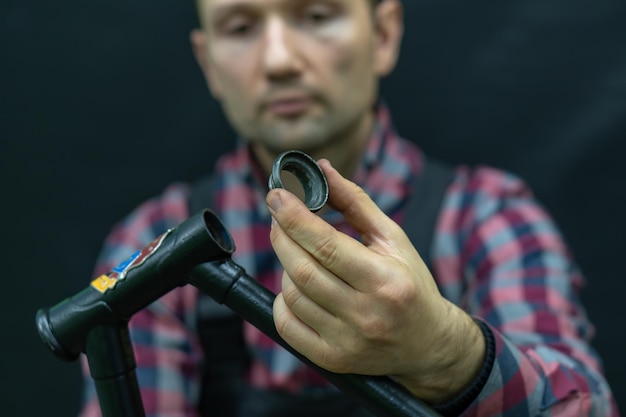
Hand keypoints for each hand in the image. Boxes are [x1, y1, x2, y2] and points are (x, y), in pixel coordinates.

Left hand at [267, 159, 484, 402]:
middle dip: (282, 235)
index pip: (327, 245)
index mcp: (385, 279)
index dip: (295, 217)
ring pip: (293, 294)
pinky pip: (287, 325)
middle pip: (303, 269)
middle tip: (279, 216)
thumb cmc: (411, 284)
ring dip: (286, 266)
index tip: (276, 195)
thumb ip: (356, 202)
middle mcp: (366, 313)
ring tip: (300, 254)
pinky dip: (283, 299)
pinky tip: (297, 286)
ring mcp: (346, 341)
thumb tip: (323, 170)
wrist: (427, 343)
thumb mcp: (392, 238)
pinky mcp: (332, 358)